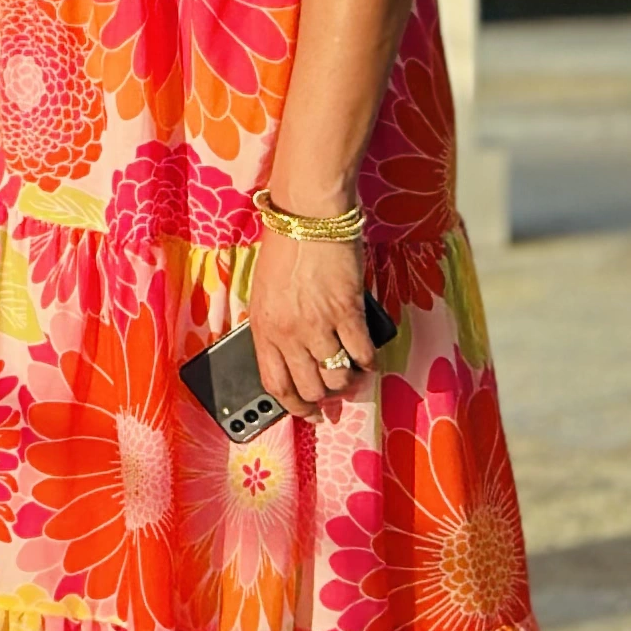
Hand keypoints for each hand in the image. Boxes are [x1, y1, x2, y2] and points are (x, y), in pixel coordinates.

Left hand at [245, 230, 371, 423]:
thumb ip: (275, 327)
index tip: (308, 413)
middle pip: (310, 388)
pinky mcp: (348, 312)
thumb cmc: (284, 250)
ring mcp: (319, 324)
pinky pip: (362, 354)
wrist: (307, 217)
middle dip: (324, 398)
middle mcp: (288, 332)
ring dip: (348, 381)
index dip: (294, 406)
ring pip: (337, 378)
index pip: (275, 384)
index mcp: (262, 327)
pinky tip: (367, 356)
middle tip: (335, 394)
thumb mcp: (265, 292)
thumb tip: (294, 358)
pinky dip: (368, 361)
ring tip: (352, 372)